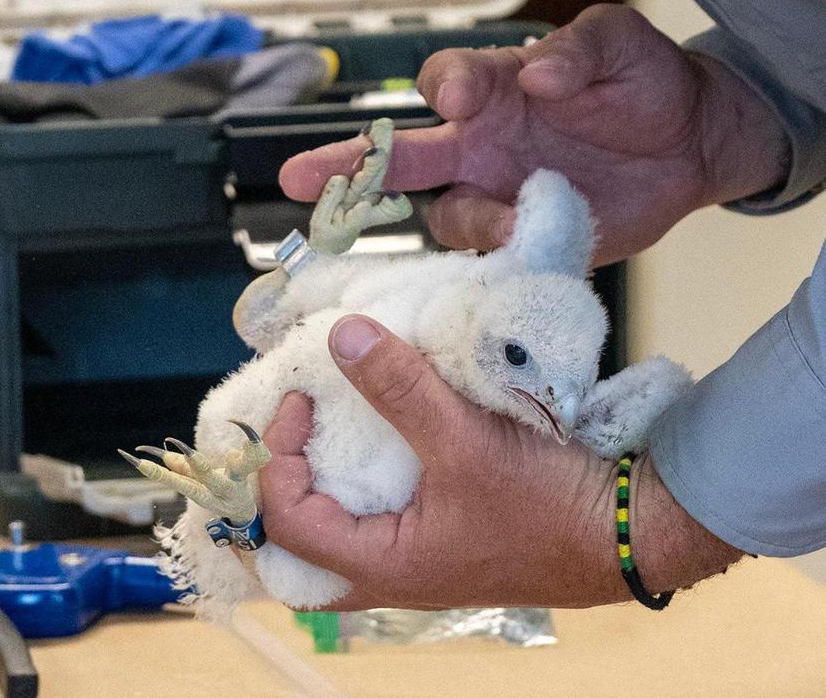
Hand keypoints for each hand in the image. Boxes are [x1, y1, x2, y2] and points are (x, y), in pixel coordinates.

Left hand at [259, 317, 740, 608]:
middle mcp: (393, 572)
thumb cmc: (546, 502)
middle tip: (294, 423)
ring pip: (343, 529)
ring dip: (326, 477)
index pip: (287, 522)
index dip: (278, 457)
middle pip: (302, 544)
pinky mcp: (449, 534)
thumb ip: (401, 388)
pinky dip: (367, 473)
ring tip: (325, 421)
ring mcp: (422, 557)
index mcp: (383, 565)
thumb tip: (342, 336)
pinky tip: (380, 428)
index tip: (301, 400)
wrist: (629, 531)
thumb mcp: (467, 440)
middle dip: (284, 482)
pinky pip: (385, 512)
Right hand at [280, 5, 788, 263]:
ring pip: (445, 217)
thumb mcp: (618, 42)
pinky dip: (499, 265)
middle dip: (346, 167)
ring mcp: (499, 193)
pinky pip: (493, 262)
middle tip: (298, 180)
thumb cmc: (642, 77)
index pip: (445, 79)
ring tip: (513, 224)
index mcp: (495, 85)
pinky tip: (522, 262)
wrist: (692, 141)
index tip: (457, 98)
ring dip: (469, 222)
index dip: (444, 87)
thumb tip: (537, 74)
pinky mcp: (529, 240)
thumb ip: (578, 50)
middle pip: (397, 156)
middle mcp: (481, 141)